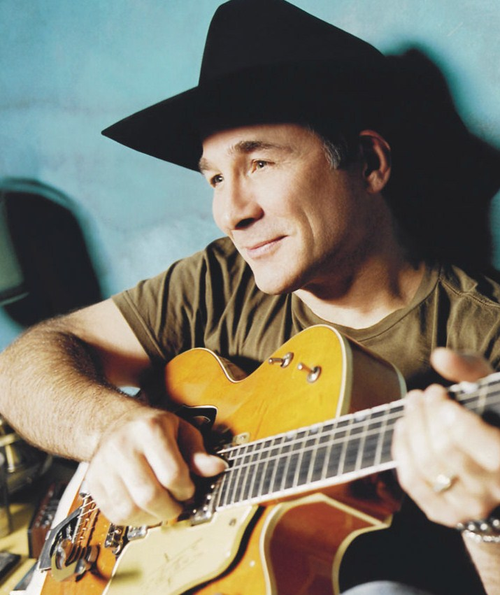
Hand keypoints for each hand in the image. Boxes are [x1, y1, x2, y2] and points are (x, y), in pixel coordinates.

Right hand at [85, 407, 226, 525]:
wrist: (114, 423)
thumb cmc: (151, 428)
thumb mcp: (181, 430)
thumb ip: (198, 452)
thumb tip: (217, 468)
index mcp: (150, 429)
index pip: (172, 474)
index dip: (186, 489)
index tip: (189, 489)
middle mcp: (124, 446)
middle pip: (150, 495)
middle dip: (170, 508)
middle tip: (177, 504)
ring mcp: (105, 465)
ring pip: (130, 509)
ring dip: (152, 517)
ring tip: (161, 508)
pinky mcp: (94, 482)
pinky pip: (114, 514)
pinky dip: (133, 520)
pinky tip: (144, 510)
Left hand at [392, 349, 499, 526]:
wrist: (498, 474)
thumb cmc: (495, 422)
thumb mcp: (492, 393)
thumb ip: (471, 370)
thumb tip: (440, 356)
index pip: (487, 447)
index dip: (453, 418)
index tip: (438, 391)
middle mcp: (497, 490)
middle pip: (446, 451)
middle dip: (426, 415)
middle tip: (422, 393)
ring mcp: (470, 507)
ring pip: (427, 466)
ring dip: (412, 428)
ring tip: (412, 403)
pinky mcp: (444, 513)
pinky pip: (412, 482)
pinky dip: (401, 450)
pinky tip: (403, 426)